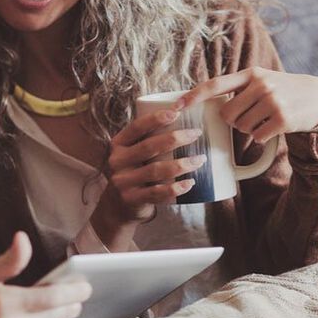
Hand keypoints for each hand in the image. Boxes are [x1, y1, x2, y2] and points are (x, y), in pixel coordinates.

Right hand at [95, 111, 206, 228]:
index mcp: (118, 144)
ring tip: (200, 159)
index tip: (177, 112)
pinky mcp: (132, 199)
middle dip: (175, 138)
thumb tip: (181, 115)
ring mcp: (123, 181)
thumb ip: (148, 138)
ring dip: (182, 164)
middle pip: (149, 146)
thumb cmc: (134, 171)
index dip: (156, 118)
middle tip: (196, 134)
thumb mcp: (132, 153)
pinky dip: (176, 188)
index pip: (136, 127)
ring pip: (156, 170)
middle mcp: (117, 161)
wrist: (118, 206)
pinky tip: (190, 183)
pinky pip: (157, 193)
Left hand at [175, 67, 317, 143]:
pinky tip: (273, 127)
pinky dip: (262, 136)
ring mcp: (272, 100)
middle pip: (227, 113)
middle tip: (250, 116)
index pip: (215, 84)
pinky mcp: (282, 118)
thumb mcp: (263, 80)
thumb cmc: (284, 90)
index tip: (177, 105)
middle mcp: (260, 84)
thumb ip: (240, 88)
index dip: (194, 96)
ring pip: (241, 127)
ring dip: (249, 129)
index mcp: (251, 73)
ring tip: (265, 119)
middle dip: (233, 121)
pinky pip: (257, 136)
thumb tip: (208, 103)